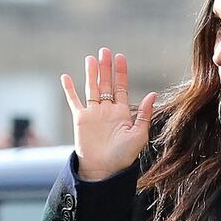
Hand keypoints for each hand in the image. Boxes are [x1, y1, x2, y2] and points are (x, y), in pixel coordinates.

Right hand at [60, 47, 156, 181]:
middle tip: (105, 50)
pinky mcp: (80, 119)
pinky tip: (66, 76)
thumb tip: (154, 93)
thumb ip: (143, 113)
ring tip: (91, 58)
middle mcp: (107, 110)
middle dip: (105, 67)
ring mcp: (93, 113)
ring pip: (91, 88)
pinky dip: (69, 89)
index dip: (121, 72)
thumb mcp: (139, 133)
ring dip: (91, 73)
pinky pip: (73, 101)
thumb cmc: (124, 155)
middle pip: (105, 83)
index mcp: (122, 112)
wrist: (104, 170)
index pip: (121, 87)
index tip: (120, 57)